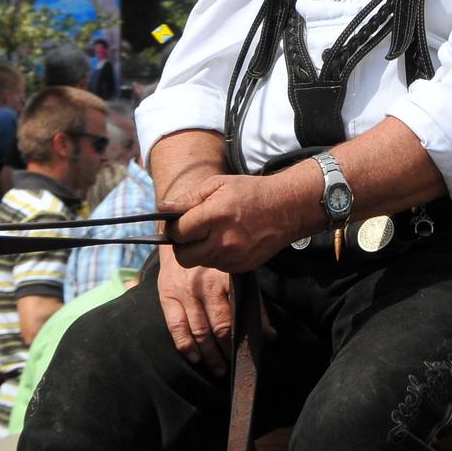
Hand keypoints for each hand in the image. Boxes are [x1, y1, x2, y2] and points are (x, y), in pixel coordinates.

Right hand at [153, 246, 276, 374]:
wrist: (184, 237)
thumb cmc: (217, 261)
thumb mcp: (240, 275)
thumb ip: (255, 303)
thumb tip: (270, 334)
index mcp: (228, 280)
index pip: (238, 316)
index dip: (244, 339)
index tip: (251, 354)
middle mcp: (206, 287)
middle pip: (219, 327)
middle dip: (228, 350)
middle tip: (234, 366)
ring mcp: (186, 293)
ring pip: (199, 331)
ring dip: (210, 354)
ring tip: (218, 368)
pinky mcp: (168, 296)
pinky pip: (176, 326)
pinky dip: (186, 345)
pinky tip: (195, 357)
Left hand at [162, 171, 316, 273]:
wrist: (289, 207)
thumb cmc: (252, 192)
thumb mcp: (219, 184)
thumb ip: (189, 198)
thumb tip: (162, 209)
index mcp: (215, 215)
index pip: (178, 232)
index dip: (175, 228)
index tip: (180, 222)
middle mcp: (223, 240)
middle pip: (183, 256)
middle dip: (183, 245)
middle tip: (193, 233)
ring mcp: (234, 257)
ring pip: (200, 262)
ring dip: (200, 251)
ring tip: (214, 234)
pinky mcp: (242, 267)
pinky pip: (218, 266)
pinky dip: (217, 256)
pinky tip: (229, 241)